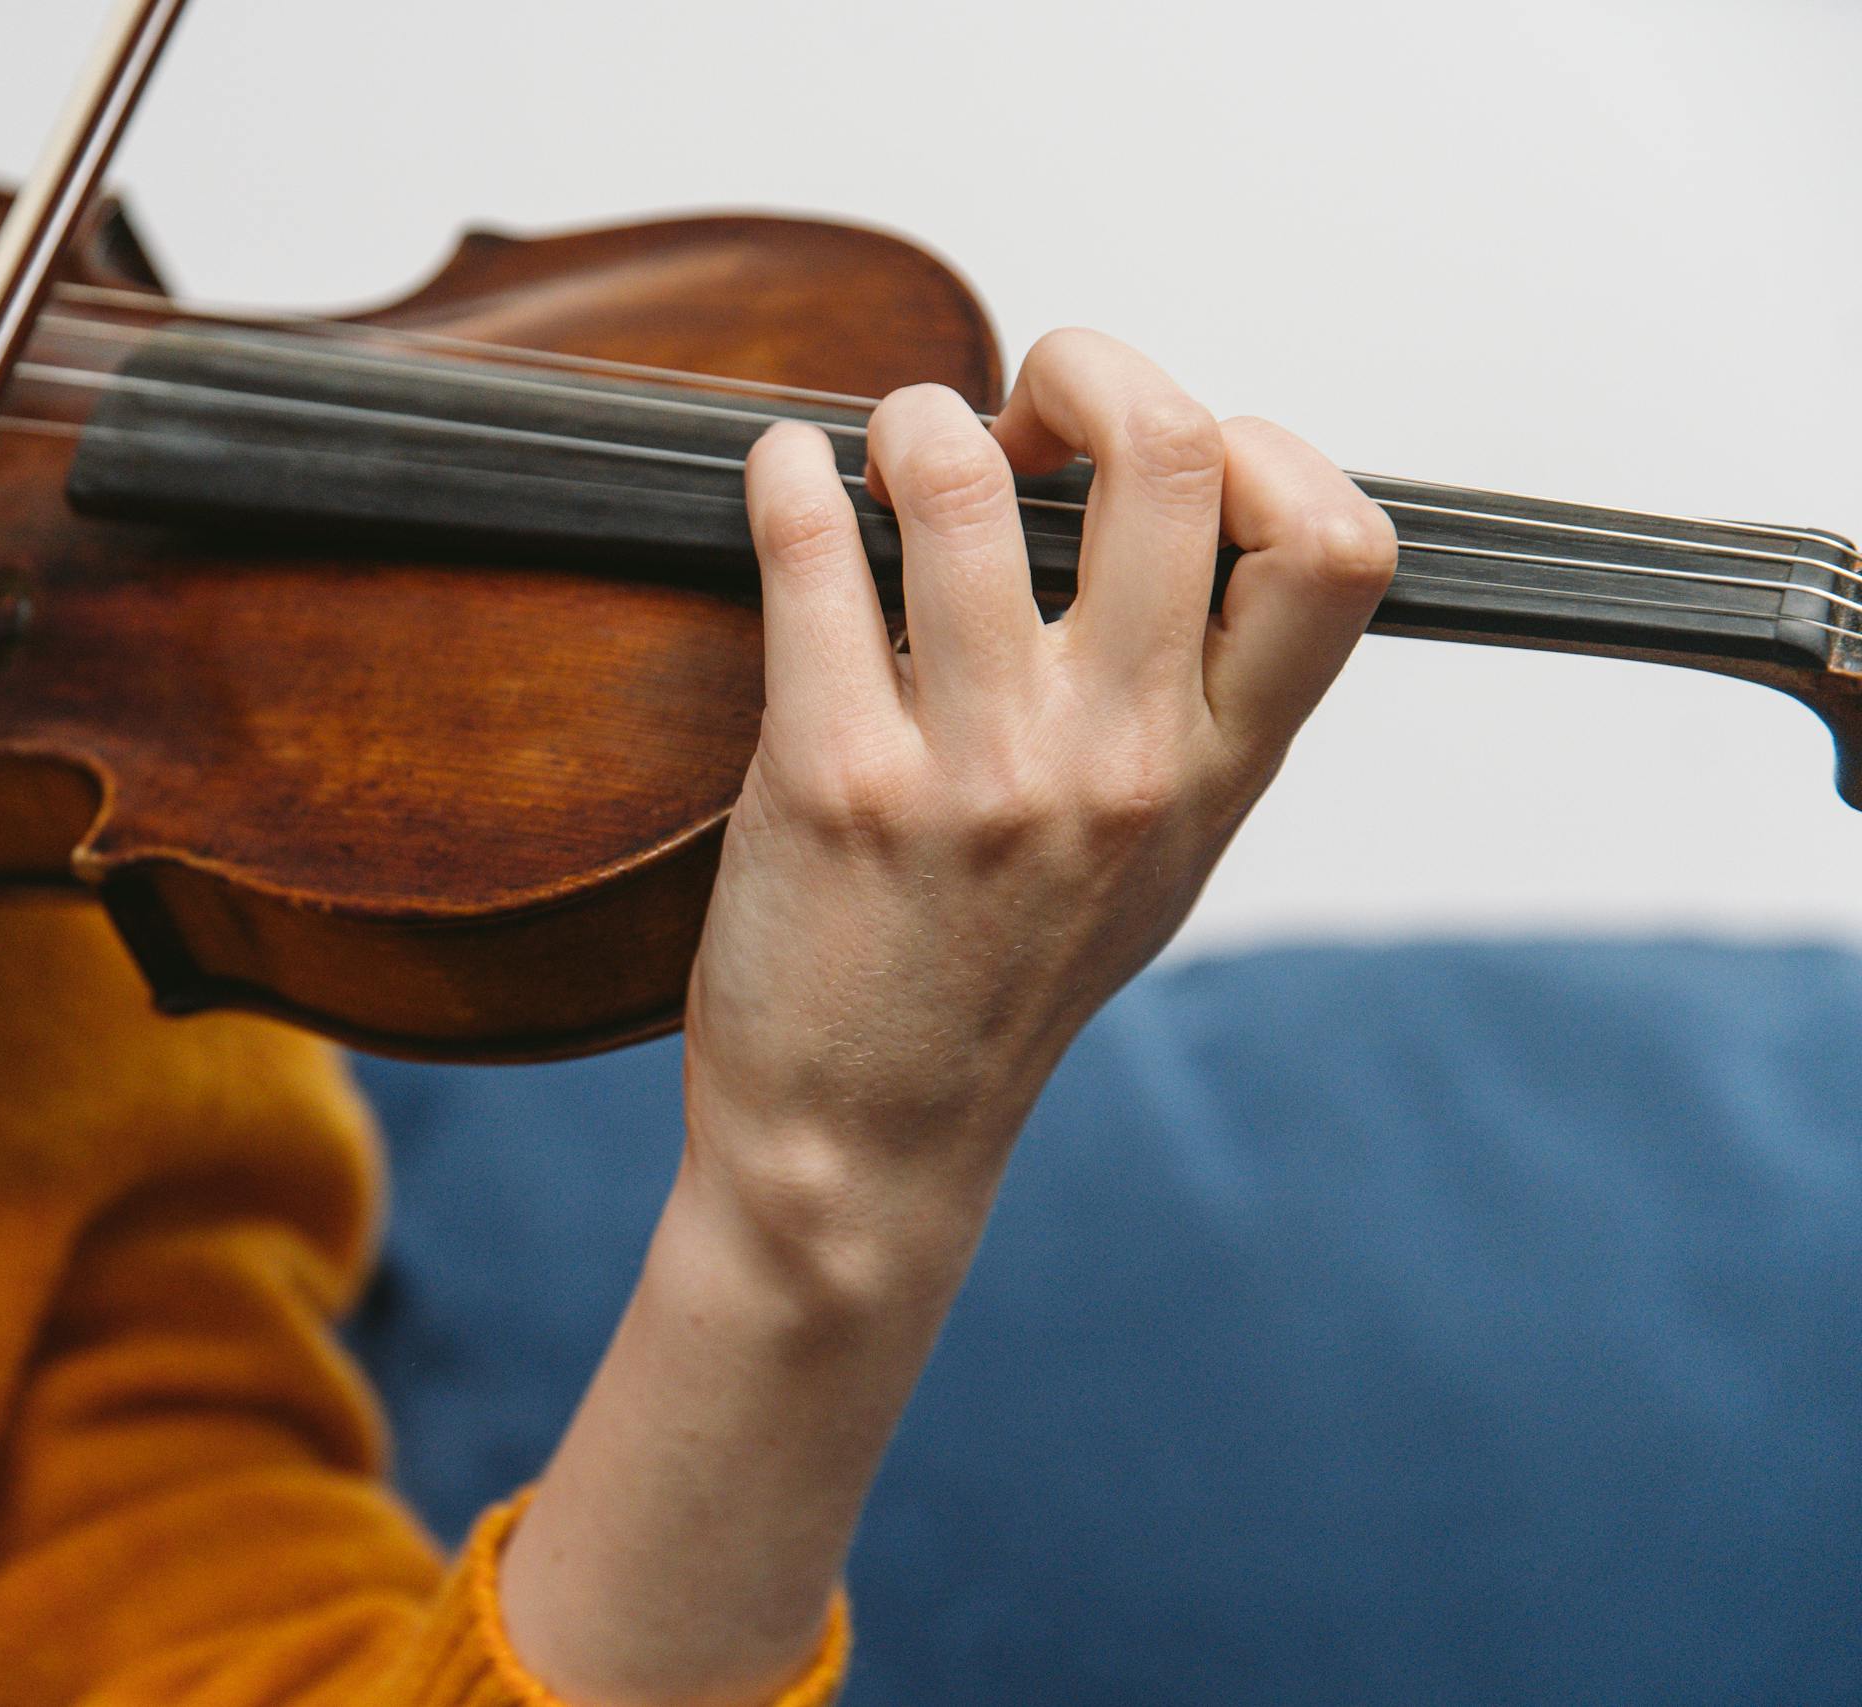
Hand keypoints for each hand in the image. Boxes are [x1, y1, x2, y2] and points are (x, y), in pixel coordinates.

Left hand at [681, 328, 1396, 1301]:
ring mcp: (977, 766)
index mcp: (1219, 770)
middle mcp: (1120, 758)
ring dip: (912, 418)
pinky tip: (785, 482)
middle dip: (1086, 366)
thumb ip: (1194, 705)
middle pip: (1166, 450)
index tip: (1160, 466)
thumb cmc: (998, 992)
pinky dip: (786, 473)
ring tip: (885, 454)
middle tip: (1021, 405)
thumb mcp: (1160, 863)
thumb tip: (1171, 508)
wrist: (863, 1150)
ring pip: (956, 475)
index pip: (1338, 543)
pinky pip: (811, 547)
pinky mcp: (832, 775)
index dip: (1259, 444)